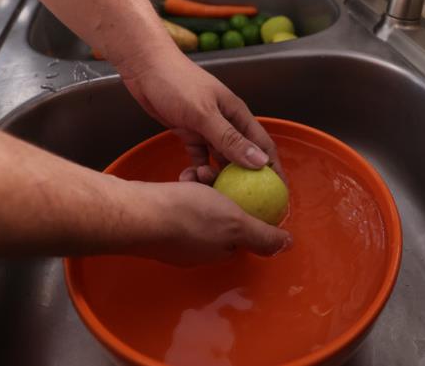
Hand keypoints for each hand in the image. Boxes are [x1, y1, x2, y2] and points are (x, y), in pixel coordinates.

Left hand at [121, 49, 281, 182]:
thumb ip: (230, 139)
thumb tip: (260, 163)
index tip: (278, 194)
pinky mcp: (189, 133)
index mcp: (238, 116)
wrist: (145, 68)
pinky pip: (199, 157)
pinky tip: (190, 182)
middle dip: (244, 180)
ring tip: (206, 190)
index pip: (263, 147)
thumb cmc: (177, 83)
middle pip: (242, 157)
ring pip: (219, 160)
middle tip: (241, 204)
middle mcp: (226, 124)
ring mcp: (208, 129)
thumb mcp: (204, 113)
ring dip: (216, 176)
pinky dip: (196, 170)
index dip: (273, 170)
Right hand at [128, 180, 290, 265]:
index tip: (246, 187)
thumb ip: (262, 236)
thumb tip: (287, 244)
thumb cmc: (186, 216)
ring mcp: (177, 239)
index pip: (243, 231)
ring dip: (203, 186)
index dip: (247, 207)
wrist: (137, 213)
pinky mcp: (159, 225)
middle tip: (216, 175)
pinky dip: (183, 188)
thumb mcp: (235, 224)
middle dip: (222, 192)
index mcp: (221, 251)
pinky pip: (179, 204)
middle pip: (222, 216)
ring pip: (200, 207)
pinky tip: (181, 177)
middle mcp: (199, 250)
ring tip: (196, 172)